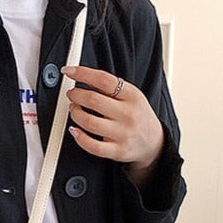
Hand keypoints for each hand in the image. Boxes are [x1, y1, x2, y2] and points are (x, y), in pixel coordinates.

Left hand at [60, 65, 163, 187]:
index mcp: (131, 96)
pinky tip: (74, 130)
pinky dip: (79, 137)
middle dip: (76, 95)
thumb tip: (84, 78)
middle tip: (71, 94)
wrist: (153, 142)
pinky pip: (93, 146)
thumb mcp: (131, 96)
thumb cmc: (138, 116)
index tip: (69, 71)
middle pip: (94, 100)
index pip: (104, 80)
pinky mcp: (117, 151)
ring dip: (75, 114)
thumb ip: (111, 87)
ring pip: (90, 122)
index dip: (83, 74)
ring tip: (73, 109)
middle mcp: (127, 114)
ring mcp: (122, 134)